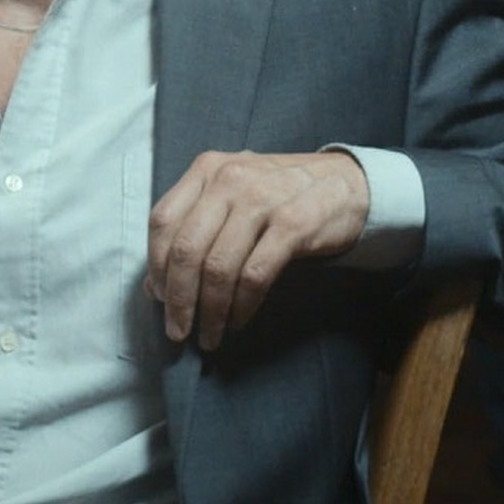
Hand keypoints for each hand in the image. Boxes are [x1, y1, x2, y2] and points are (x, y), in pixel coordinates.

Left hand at [145, 150, 369, 350]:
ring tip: (211, 334)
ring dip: (211, 311)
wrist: (348, 184)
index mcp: (207, 169)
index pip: (162, 221)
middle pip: (186, 249)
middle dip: (179, 299)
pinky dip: (242, 306)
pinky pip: (254, 276)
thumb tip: (154, 287)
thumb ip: (194, 229)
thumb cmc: (281, 194)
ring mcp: (261, 200)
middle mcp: (229, 180)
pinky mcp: (293, 225)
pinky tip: (239, 320)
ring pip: (218, 267)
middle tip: (179, 330)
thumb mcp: (232, 197)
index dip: (155, 267)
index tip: (160, 300)